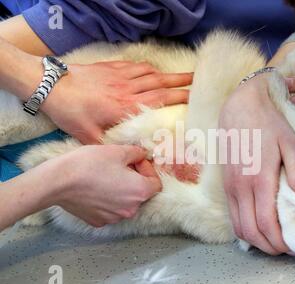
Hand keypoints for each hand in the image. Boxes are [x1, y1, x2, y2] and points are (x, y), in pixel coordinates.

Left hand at [41, 60, 192, 143]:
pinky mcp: (111, 67)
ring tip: (184, 75)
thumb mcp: (88, 137)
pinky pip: (136, 66)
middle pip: (161, 83)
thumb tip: (129, 161)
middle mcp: (129, 89)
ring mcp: (121, 76)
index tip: (194, 97)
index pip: (160, 100)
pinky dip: (148, 68)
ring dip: (169, 74)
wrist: (51, 86)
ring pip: (151, 73)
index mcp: (126, 107)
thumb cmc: (70, 112)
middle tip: (198, 81)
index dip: (179, 97)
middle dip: (182, 82)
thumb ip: (111, 148)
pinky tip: (153, 70)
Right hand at [48, 145, 160, 226]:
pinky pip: (110, 210)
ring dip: (122, 190)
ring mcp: (114, 218)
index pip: (156, 183)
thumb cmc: (89, 164)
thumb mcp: (117, 151)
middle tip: (121, 166)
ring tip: (107, 176)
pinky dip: (107, 200)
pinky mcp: (98, 221)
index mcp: (140, 192)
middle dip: (135, 179)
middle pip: (141, 194)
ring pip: (125, 203)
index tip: (136, 161)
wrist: (58, 182)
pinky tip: (96, 188)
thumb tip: (142, 155)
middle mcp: (130, 209)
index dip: (148, 170)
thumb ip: (136, 153)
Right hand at [219, 74, 294, 254]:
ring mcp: (230, 187)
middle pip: (250, 231)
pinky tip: (257, 226)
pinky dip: (244, 228)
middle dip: (267, 246)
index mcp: (258, 179)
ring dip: (254, 240)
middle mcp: (240, 187)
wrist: (240, 107)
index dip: (279, 241)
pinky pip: (232, 215)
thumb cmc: (268, 123)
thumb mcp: (289, 141)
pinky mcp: (226, 184)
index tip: (293, 246)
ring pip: (238, 226)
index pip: (265, 223)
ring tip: (273, 241)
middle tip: (285, 249)